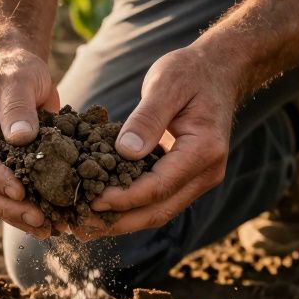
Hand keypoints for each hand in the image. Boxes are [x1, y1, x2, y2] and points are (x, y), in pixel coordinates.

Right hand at [0, 47, 58, 237]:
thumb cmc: (16, 70)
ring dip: (18, 216)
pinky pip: (10, 196)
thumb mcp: (19, 78)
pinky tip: (51, 222)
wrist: (18, 72)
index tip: (20, 191)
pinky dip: (28, 210)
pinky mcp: (3, 170)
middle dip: (8, 206)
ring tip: (48, 228)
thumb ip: (18, 106)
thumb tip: (20, 138)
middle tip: (39, 219)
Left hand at [87, 45, 239, 235]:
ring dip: (122, 221)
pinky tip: (102, 209)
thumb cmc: (191, 72)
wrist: (218, 71)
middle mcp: (206, 172)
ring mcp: (199, 178)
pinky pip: (158, 199)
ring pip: (158, 211)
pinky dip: (131, 206)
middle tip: (80, 227)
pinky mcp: (187, 177)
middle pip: (158, 210)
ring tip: (85, 226)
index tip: (90, 201)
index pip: (159, 186)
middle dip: (118, 221)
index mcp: (204, 150)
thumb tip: (124, 152)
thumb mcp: (166, 84)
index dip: (123, 198)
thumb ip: (148, 118)